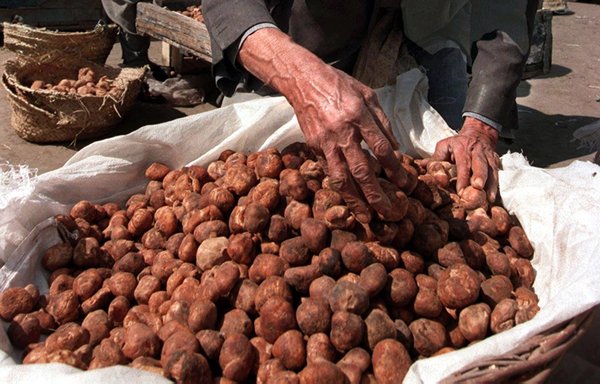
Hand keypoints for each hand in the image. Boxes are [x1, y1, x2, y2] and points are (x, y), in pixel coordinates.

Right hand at [238, 28, 406, 221]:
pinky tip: (350, 198)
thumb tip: (394, 147)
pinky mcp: (314, 146)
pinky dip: (340, 186)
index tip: (406, 184)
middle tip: (389, 213)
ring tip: (366, 217)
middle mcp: (342, 132)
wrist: (303, 80)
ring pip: (341, 177)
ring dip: (355, 200)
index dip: (395, 168)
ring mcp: (326, 141)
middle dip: (376, 194)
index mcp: (359, 115)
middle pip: (362, 170)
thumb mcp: (367, 94)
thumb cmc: (339, 85)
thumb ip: (382, 121)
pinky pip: (330, 170)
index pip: (381, 148)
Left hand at [429, 117, 499, 201]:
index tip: (461, 190)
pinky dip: (496, 186)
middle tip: (477, 188)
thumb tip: (419, 167)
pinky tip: (492, 198)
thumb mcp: (445, 146)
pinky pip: (497, 173)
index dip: (462, 177)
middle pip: (480, 164)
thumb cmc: (457, 143)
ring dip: (490, 184)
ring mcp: (488, 156)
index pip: (463, 163)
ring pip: (491, 170)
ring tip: (488, 198)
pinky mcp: (495, 161)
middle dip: (479, 176)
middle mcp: (476, 151)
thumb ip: (435, 158)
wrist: (479, 132)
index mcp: (462, 147)